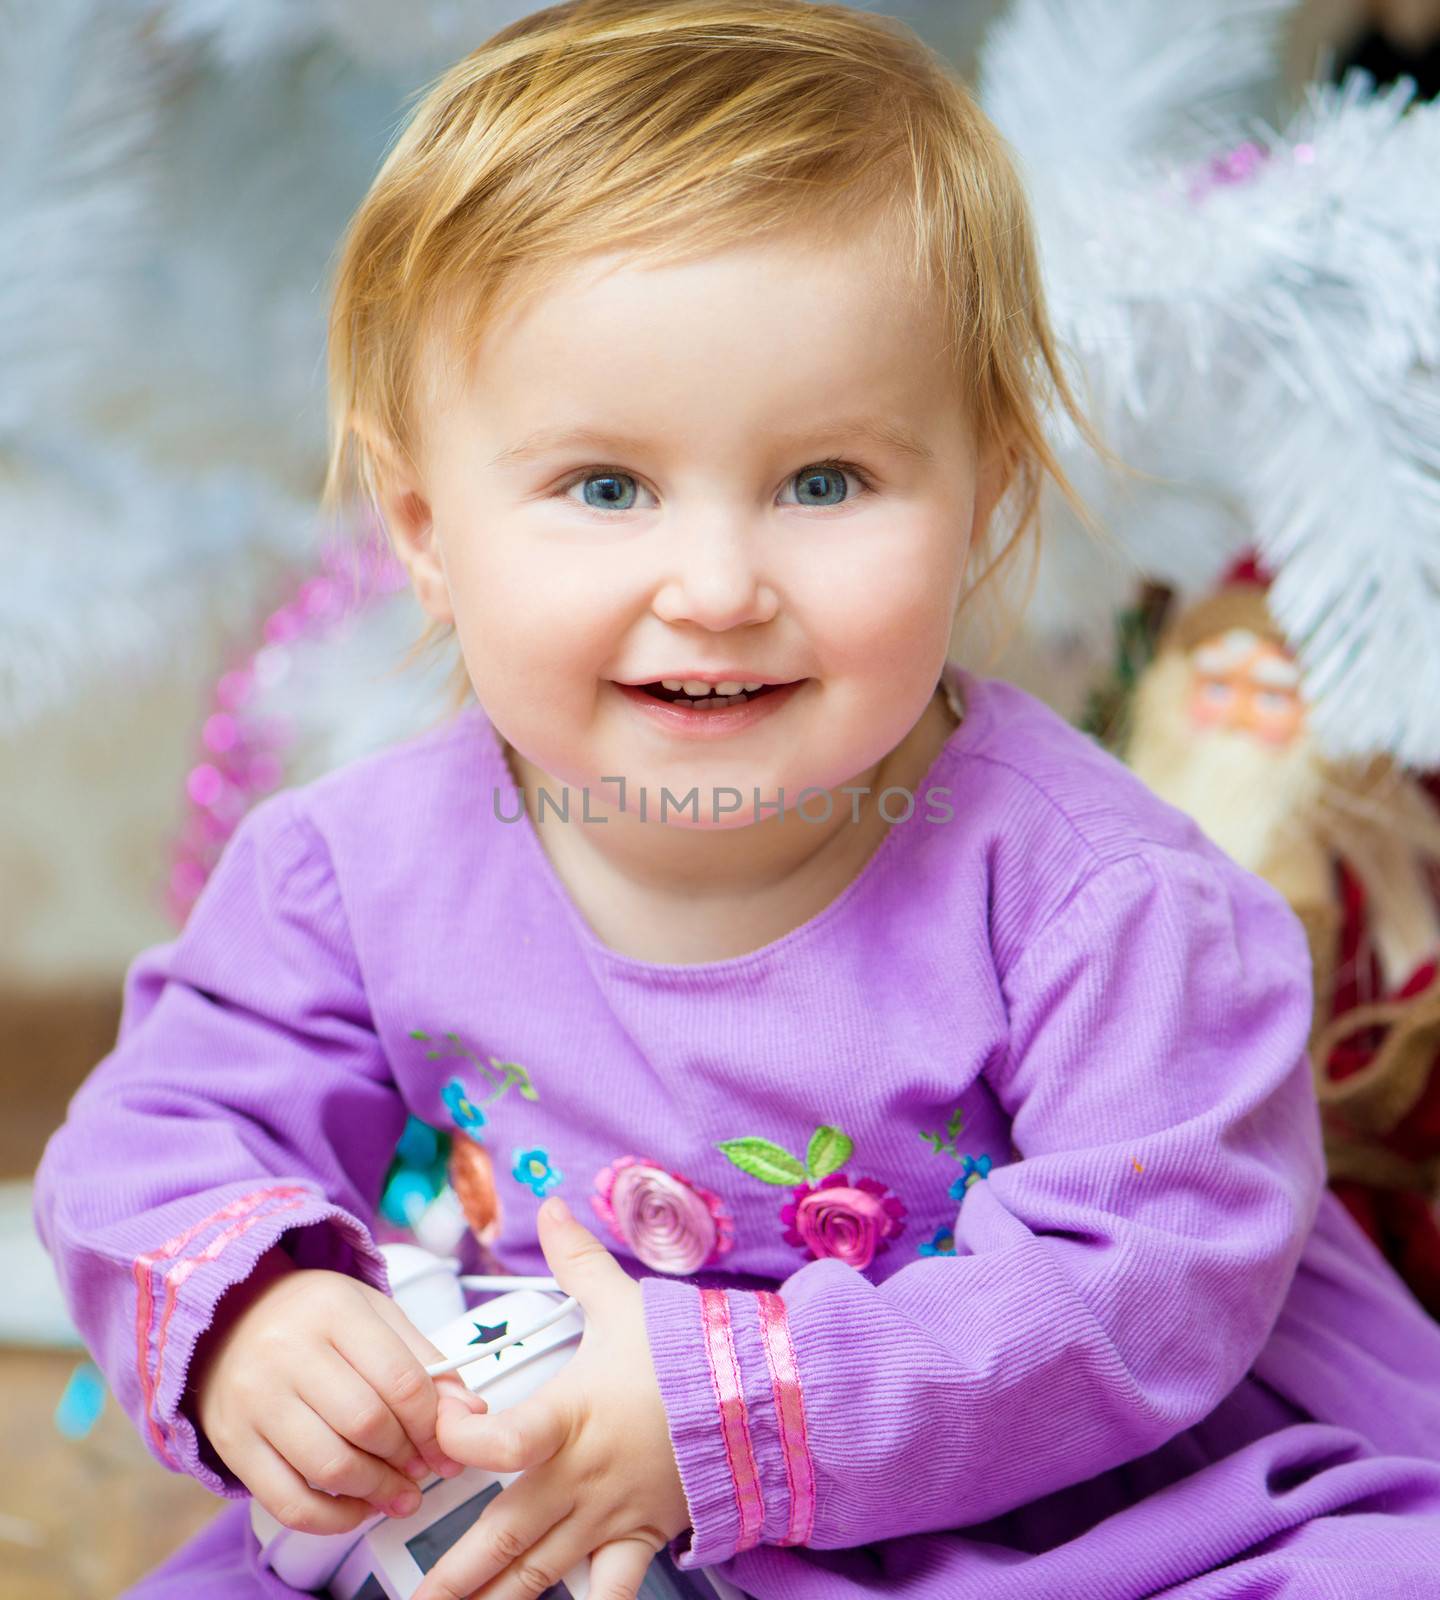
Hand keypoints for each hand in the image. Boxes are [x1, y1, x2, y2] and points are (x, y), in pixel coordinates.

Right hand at [191, 1250, 482, 1534]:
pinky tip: (358, 1509)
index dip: (434, 1424)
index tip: (448, 1444)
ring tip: (399, 1492)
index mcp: (334, 1311)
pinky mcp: (233, 1444)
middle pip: (368, 1424)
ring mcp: (255, 1400)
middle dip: (408, 1457)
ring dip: (377, 1491)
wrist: (228, 1318)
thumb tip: (470, 1414)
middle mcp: (287, 1352)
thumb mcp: (374, 1315)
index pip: (402, 1380)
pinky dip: (332, 1519)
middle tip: (425, 1469)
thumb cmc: (313, 1319)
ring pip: (331, 1467)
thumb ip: (425, 1361)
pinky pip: (288, 1501)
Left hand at [415, 1196, 690, 1599]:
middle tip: (411, 1598)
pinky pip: (606, 1590)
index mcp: (573, 1415)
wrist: (760, 1401)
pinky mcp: (635, 1538)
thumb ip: (576, 1259)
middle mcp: (581, 1476)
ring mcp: (607, 1516)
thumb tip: (550, 1207)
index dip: (464, 1436)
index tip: (438, 1429)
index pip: (508, 1438)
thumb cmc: (688, 1354)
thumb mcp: (623, 1301)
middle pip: (505, 1532)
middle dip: (452, 1574)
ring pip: (540, 1572)